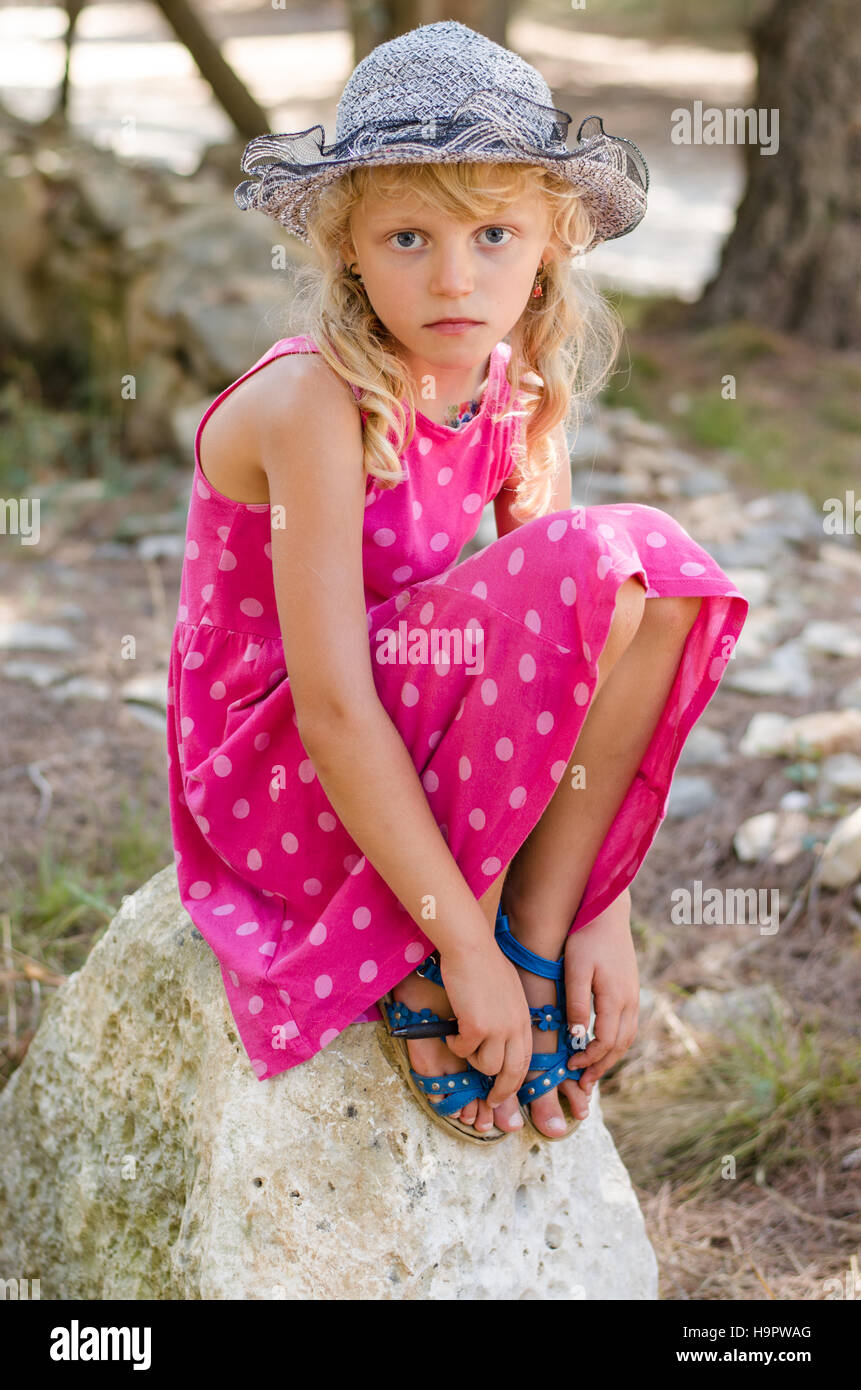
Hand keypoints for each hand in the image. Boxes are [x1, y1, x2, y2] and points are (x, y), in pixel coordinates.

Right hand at [439, 938, 532, 1108]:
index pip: (525, 1061)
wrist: (471, 947)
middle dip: (501, 1092)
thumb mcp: (507, 993)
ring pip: (486, 1066)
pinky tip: (451, 1025)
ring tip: (460, 1038)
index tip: (503, 1092)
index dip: (515, 1081)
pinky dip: (454, 1044)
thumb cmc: (484, 964)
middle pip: (512, 1074)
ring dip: (470, 1058)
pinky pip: (463, 1050)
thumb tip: (498, 1040)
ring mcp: (498, 1029)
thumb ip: (508, 1017)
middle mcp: (516, 1027)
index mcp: (524, 1019)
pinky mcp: (477, 1027)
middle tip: (490, 1102)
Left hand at [563, 888, 638, 1099]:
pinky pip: (628, 1026)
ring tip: (592, 1070)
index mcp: (616, 998)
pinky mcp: (631, 990)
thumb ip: (577, 1003)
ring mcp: (633, 996)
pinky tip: (602, 1045)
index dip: (589, 1059)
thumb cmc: (586, 938)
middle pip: (620, 1046)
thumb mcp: (576, 969)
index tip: (570, 1068)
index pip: (606, 1042)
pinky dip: (616, 1042)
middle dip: (601, 1067)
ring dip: (610, 1057)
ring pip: (627, 1038)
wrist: (606, 913)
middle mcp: (630, 1001)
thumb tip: (578, 1036)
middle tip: (582, 1084)